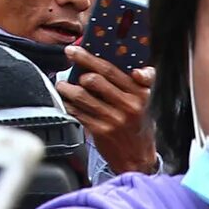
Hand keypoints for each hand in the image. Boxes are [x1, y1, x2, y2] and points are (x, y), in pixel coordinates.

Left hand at [61, 49, 155, 174]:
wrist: (138, 158)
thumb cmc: (138, 125)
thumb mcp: (145, 101)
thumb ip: (132, 82)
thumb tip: (104, 63)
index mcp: (141, 93)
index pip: (113, 70)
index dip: (92, 58)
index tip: (78, 50)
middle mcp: (129, 105)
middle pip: (96, 79)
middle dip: (79, 64)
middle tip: (69, 54)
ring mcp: (114, 119)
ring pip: (82, 95)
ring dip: (68, 87)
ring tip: (63, 84)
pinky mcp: (101, 131)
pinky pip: (78, 112)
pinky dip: (68, 104)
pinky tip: (66, 101)